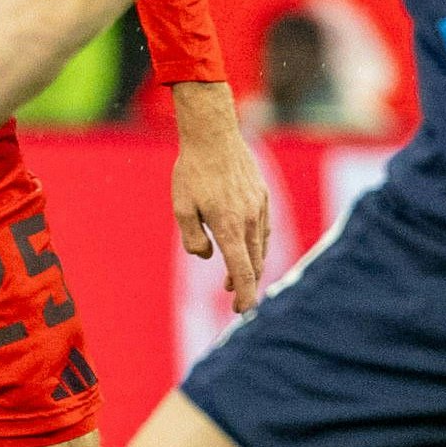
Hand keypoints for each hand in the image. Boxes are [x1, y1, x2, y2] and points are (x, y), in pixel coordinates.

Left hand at [168, 83, 272, 314]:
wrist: (214, 135)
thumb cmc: (192, 171)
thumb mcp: (182, 208)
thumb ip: (193, 239)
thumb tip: (207, 256)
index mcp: (229, 227)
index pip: (242, 271)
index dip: (245, 295)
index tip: (243, 311)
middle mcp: (249, 220)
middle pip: (254, 263)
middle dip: (246, 285)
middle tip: (235, 300)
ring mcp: (260, 208)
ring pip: (260, 247)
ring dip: (251, 265)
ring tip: (235, 278)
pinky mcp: (263, 197)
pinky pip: (264, 229)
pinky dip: (257, 245)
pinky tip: (248, 247)